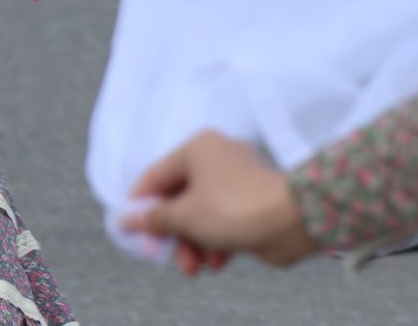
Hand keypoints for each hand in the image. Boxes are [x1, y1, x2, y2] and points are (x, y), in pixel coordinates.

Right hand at [118, 130, 318, 273]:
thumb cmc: (233, 208)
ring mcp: (235, 180)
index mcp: (197, 148)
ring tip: (196, 268)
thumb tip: (125, 220)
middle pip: (179, 198)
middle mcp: (215, 158)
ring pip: (201, 214)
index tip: (133, 232)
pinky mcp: (251, 202)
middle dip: (173, 233)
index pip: (155, 176)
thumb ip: (153, 219)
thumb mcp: (185, 216)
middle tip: (167, 258)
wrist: (292, 220)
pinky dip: (215, 242)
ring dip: (194, 243)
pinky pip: (222, 221)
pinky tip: (217, 263)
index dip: (141, 205)